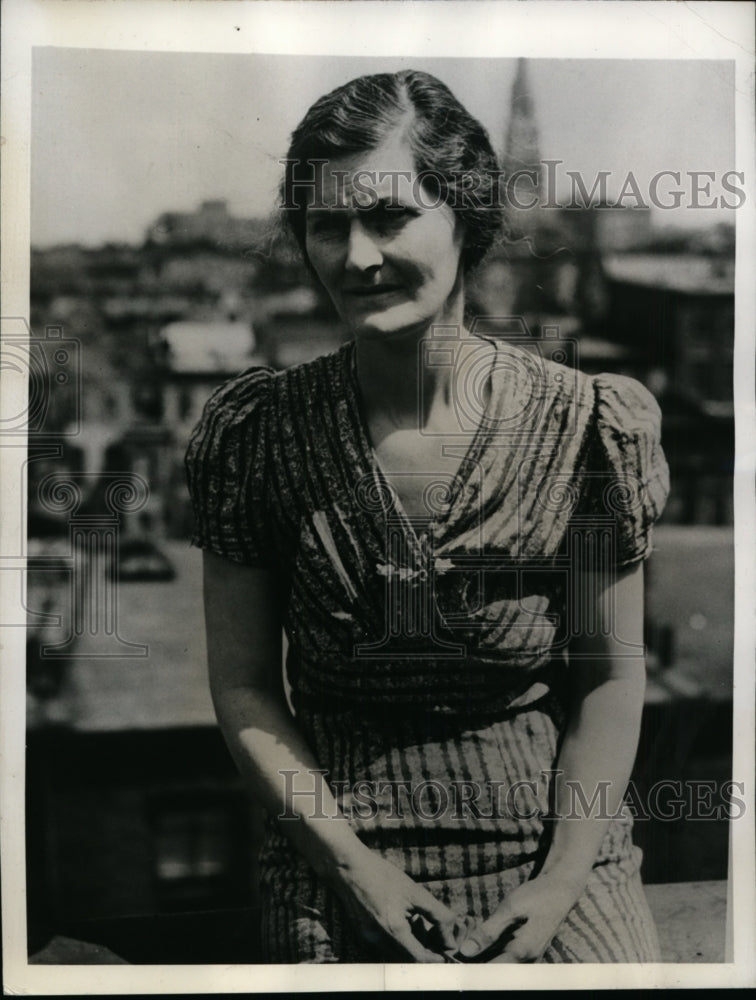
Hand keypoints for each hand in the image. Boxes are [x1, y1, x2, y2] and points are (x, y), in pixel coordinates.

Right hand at [333, 848, 467, 961]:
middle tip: (433, 934)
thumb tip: (451, 939)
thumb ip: (438, 915)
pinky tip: (400, 919)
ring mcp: (367, 940)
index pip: (419, 959)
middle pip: (407, 959)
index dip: (435, 958)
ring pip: (395, 954)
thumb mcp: (415, 892)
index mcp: (393, 930)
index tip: (445, 950)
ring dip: (410, 945)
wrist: (348, 867)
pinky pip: (384, 946)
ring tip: (416, 922)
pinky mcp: (361, 935)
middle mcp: (377, 941)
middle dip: (423, 951)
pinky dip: (396, 940)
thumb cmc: (382, 875)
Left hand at [456, 874, 581, 962]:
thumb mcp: (510, 909)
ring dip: (482, 957)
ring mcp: (528, 960)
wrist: (560, 891)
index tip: (452, 960)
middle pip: (493, 971)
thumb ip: (488, 932)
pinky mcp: (526, 955)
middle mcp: (526, 963)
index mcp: (522, 954)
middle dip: (474, 962)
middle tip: (456, 949)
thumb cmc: (536, 897)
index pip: (489, 973)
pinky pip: (504, 959)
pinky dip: (490, 951)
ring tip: (467, 942)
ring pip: (498, 965)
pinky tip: (481, 938)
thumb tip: (465, 952)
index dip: (469, 969)